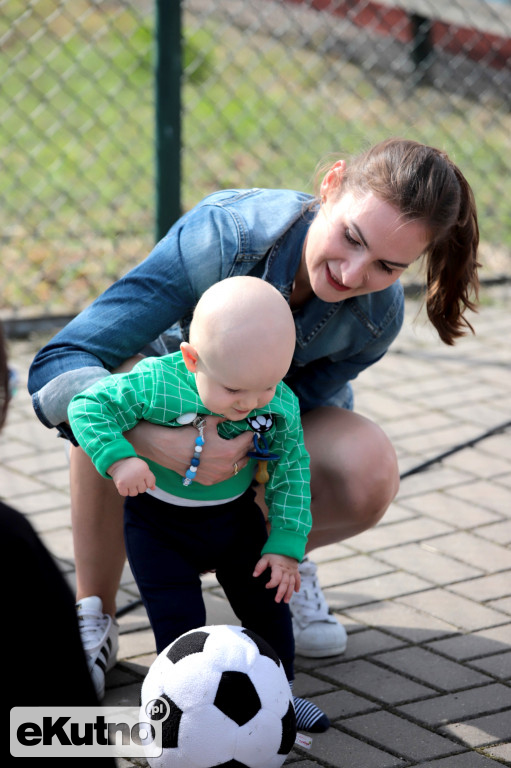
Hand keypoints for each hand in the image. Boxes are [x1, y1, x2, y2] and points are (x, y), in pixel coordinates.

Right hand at [107, 457, 155, 496]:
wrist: (119, 461)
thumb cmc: (133, 466)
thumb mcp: (143, 469)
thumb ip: (150, 478)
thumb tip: (153, 489)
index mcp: (145, 471)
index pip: (150, 484)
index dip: (147, 482)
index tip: (142, 477)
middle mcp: (138, 476)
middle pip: (142, 490)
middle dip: (138, 486)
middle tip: (133, 478)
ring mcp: (129, 481)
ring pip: (134, 493)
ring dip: (131, 489)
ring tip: (129, 481)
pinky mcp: (121, 484)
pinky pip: (125, 494)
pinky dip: (123, 491)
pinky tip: (123, 484)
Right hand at [126, 416, 253, 485]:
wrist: (167, 448)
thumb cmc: (188, 433)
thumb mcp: (208, 422)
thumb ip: (223, 418)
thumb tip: (231, 414)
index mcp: (228, 451)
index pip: (247, 442)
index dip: (250, 435)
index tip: (251, 431)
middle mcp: (225, 467)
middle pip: (245, 457)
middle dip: (247, 448)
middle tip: (247, 440)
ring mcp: (217, 476)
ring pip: (237, 469)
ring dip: (240, 459)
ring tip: (239, 451)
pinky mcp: (209, 481)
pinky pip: (225, 476)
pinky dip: (229, 468)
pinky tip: (227, 461)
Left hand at [253, 554, 300, 603]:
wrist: (286, 544)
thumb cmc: (274, 552)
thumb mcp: (265, 557)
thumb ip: (260, 566)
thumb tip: (254, 575)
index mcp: (278, 567)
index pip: (276, 578)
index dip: (272, 583)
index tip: (266, 586)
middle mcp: (286, 570)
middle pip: (285, 583)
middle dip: (281, 592)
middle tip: (277, 600)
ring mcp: (292, 571)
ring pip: (292, 583)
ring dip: (289, 593)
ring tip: (285, 601)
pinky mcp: (296, 570)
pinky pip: (298, 579)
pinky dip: (297, 585)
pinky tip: (296, 591)